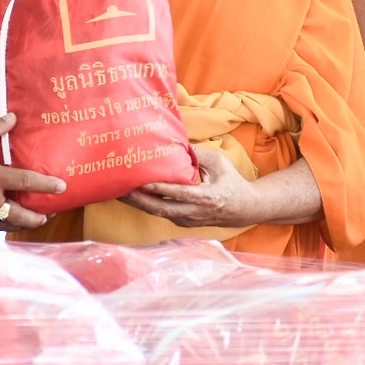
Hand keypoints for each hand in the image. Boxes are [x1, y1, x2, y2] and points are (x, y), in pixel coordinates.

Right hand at [0, 113, 64, 230]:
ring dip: (21, 223)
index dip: (46, 185)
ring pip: (4, 225)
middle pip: (20, 215)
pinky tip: (4, 219)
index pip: (26, 183)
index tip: (62, 187)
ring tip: (32, 219)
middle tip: (50, 213)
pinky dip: (1, 224)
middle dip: (38, 217)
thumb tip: (13, 118)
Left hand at [121, 146, 253, 229]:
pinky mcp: (182, 222)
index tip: (141, 181)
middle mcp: (193, 213)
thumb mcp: (220, 163)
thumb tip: (180, 142)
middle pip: (160, 209)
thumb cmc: (231, 182)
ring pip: (158, 213)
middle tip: (120, 188)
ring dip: (139, 204)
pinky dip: (148, 205)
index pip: (176, 194)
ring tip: (121, 192)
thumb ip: (200, 154)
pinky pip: (162, 213)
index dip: (158, 189)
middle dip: (138, 200)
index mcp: (204, 197)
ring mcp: (187, 220)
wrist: (243, 209)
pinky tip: (135, 196)